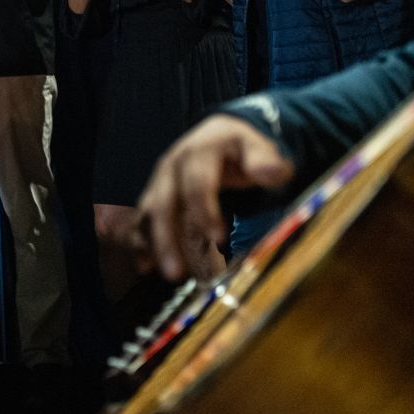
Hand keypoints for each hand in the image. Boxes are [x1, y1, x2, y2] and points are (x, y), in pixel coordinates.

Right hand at [135, 114, 295, 281]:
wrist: (219, 138)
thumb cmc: (240, 147)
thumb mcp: (257, 147)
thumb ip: (266, 160)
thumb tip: (272, 171)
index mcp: (198, 152)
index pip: (197, 184)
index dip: (204, 211)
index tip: (218, 238)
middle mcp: (171, 166)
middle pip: (163, 203)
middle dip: (167, 238)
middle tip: (176, 272)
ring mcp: (159, 182)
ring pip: (149, 215)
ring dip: (153, 245)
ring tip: (168, 275)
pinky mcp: (154, 196)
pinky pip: (142, 220)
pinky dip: (141, 243)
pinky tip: (145, 266)